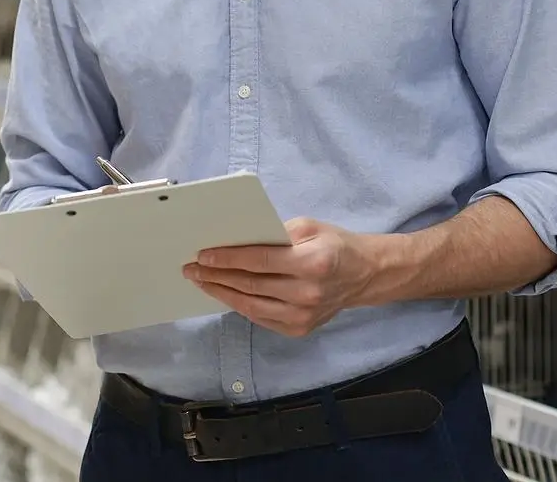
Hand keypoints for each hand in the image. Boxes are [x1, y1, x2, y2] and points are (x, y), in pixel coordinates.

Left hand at [183, 217, 385, 337]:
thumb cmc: (334, 245)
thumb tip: (237, 240)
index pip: (260, 261)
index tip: (203, 255)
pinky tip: (223, 293)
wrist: (364, 275)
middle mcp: (308, 293)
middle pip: (251, 285)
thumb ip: (274, 232)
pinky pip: (260, 317)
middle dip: (217, 276)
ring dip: (221, 293)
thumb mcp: (309, 226)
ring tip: (201, 281)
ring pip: (251, 305)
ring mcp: (303, 316)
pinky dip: (238, 305)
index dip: (228, 258)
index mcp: (313, 263)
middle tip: (192, 268)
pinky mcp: (299, 329)